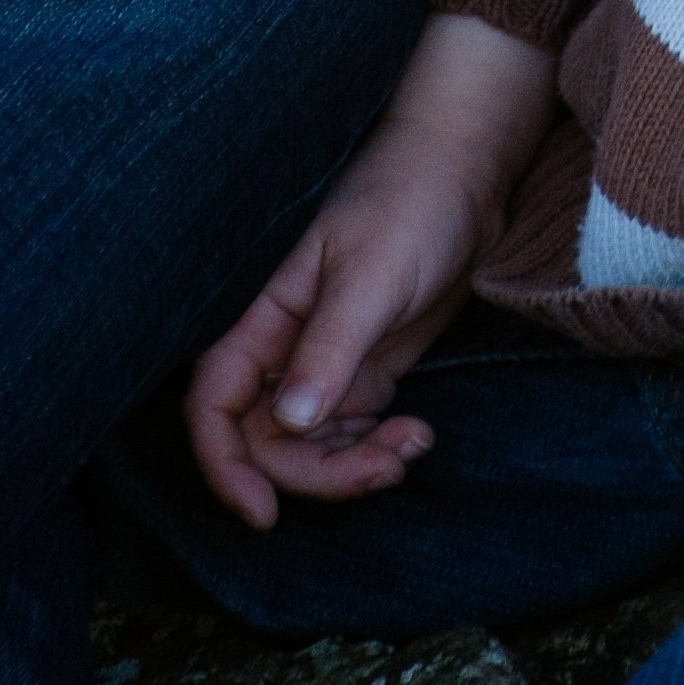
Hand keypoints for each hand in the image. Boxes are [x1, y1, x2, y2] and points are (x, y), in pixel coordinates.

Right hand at [185, 16, 558, 526]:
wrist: (469, 170)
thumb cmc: (410, 201)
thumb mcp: (372, 274)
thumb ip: (330, 347)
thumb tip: (290, 421)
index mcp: (263, 316)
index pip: (214, 405)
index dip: (224, 466)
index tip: (262, 513)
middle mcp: (284, 346)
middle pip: (265, 442)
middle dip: (317, 475)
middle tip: (385, 467)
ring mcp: (325, 360)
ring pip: (310, 446)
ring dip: (354, 466)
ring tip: (413, 443)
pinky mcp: (366, 368)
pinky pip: (351, 433)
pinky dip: (378, 449)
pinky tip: (420, 433)